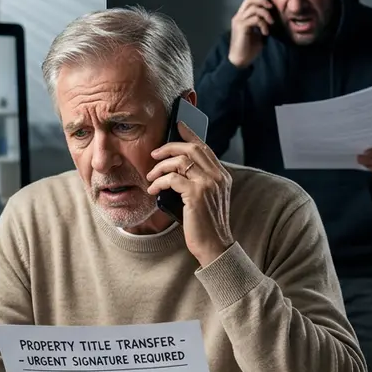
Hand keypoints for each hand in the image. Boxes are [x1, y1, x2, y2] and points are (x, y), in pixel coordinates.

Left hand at [147, 121, 235, 266]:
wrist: (214, 246)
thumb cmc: (203, 224)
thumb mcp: (202, 199)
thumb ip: (195, 181)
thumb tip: (173, 167)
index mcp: (222, 176)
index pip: (205, 147)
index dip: (190, 134)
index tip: (177, 125)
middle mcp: (218, 177)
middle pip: (192, 148)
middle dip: (169, 147)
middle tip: (153, 155)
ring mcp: (209, 184)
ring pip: (180, 161)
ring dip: (159, 168)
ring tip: (150, 178)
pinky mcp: (197, 194)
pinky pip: (172, 179)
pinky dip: (158, 182)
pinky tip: (153, 191)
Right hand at [228, 0, 275, 67]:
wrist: (240, 60)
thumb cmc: (249, 49)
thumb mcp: (257, 32)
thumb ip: (261, 22)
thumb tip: (270, 15)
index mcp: (241, 18)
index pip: (247, 1)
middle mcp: (238, 17)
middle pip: (249, 0)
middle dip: (262, 1)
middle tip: (271, 8)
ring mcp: (238, 22)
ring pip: (254, 8)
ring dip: (266, 14)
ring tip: (270, 23)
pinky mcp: (241, 27)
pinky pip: (255, 19)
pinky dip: (263, 24)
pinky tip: (265, 32)